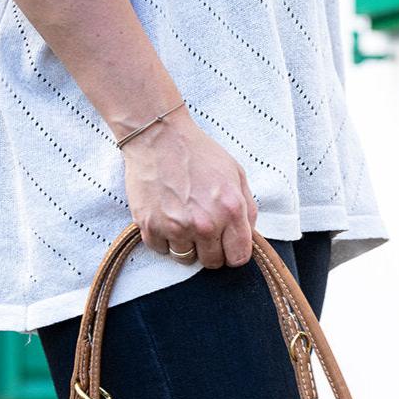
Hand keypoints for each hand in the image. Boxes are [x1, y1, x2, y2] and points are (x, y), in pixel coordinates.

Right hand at [121, 108, 257, 266]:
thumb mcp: (237, 175)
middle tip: (204, 230)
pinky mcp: (150, 225)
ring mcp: (176, 227)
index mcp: (231, 211)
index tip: (228, 245)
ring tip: (184, 222)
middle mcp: (205, 224)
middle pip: (212, 262)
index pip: (239, 258)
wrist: (158, 136)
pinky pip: (161, 249)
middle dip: (211, 250)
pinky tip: (166, 218)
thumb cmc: (200, 154)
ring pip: (186, 259)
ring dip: (187, 245)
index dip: (234, 253)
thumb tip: (248, 236)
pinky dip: (164, 239)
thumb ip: (248, 209)